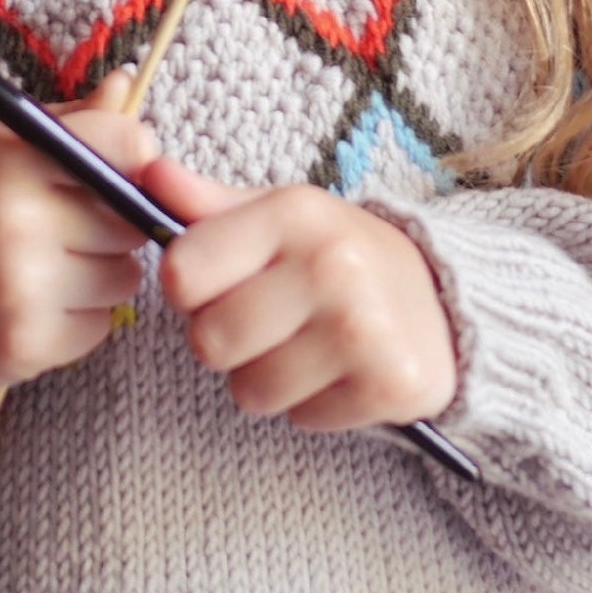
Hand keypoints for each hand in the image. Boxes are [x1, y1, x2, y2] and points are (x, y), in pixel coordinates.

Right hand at [0, 69, 158, 391]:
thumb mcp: (2, 142)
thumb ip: (69, 119)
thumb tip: (127, 82)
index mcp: (8, 158)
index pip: (125, 145)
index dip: (131, 155)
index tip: (117, 164)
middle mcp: (12, 221)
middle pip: (132, 218)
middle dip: (116, 220)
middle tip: (69, 220)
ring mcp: (18, 289)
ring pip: (124, 277)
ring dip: (102, 272)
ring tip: (51, 263)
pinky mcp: (25, 343)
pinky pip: (101, 325)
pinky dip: (82, 317)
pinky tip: (40, 302)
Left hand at [135, 157, 459, 431]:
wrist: (444, 298)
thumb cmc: (338, 254)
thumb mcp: (278, 216)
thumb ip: (207, 204)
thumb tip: (147, 173)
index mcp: (293, 213)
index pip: (181, 273)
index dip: (188, 289)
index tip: (216, 285)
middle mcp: (330, 265)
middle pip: (210, 341)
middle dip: (226, 342)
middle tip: (265, 322)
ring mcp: (363, 328)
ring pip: (251, 390)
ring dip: (266, 379)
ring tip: (303, 347)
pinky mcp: (390, 385)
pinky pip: (302, 419)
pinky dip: (313, 405)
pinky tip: (338, 371)